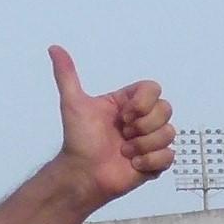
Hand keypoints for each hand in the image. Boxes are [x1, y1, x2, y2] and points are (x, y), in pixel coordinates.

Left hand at [48, 45, 174, 208]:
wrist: (80, 175)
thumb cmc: (78, 142)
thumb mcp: (73, 104)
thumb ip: (67, 76)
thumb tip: (54, 48)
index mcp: (129, 104)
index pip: (153, 89)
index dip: (142, 103)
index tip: (122, 116)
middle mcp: (142, 120)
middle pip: (166, 109)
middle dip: (143, 125)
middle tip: (122, 136)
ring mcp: (149, 141)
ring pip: (169, 133)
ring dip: (144, 145)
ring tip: (124, 153)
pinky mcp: (154, 163)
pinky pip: (169, 156)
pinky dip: (151, 161)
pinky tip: (133, 165)